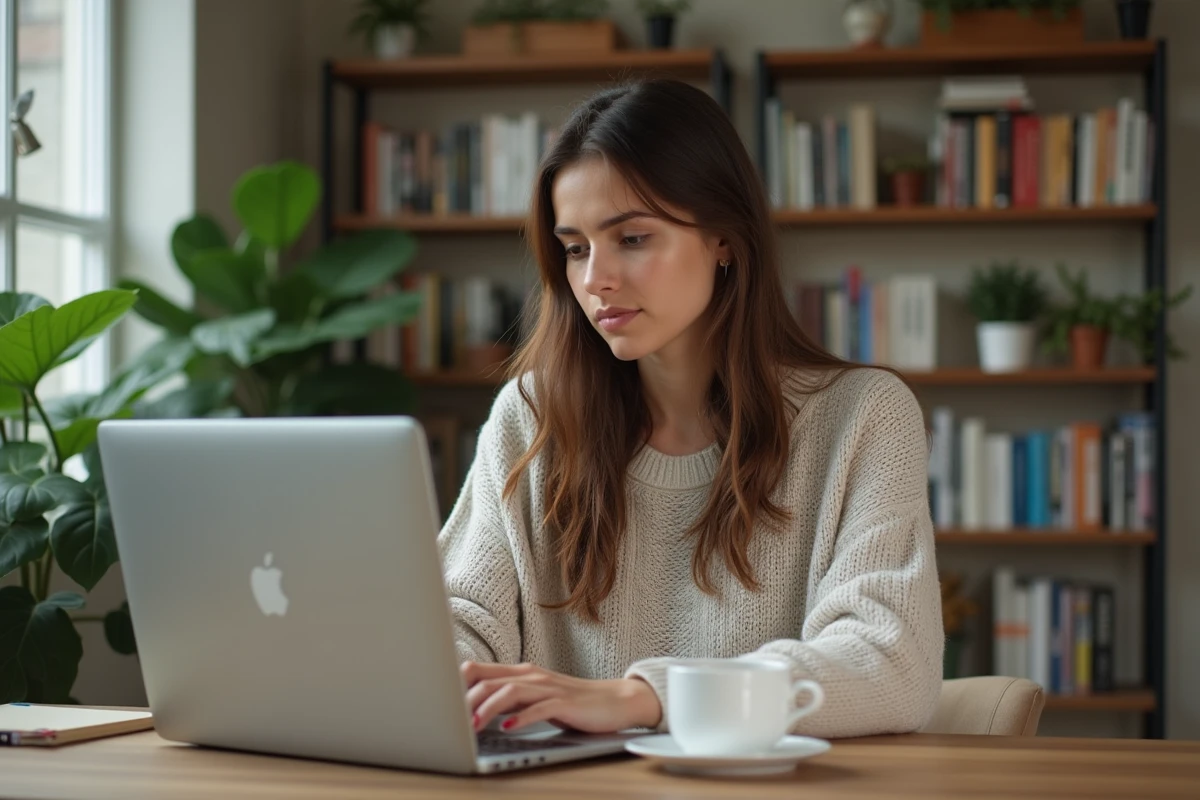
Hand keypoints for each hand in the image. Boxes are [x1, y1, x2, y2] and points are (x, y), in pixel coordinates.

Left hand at [462, 661, 661, 733]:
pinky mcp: (565, 702)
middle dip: (465, 699)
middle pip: (488, 680)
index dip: (455, 685)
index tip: (438, 704)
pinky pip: (540, 708)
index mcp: (519, 674)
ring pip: (510, 691)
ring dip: (488, 708)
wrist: (614, 701)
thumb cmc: (571, 702)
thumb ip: (506, 700)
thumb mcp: (533, 699)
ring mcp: (548, 687)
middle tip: (448, 720)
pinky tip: (509, 727)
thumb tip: (472, 710)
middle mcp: (530, 676)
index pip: (478, 671)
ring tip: (474, 726)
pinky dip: (522, 716)